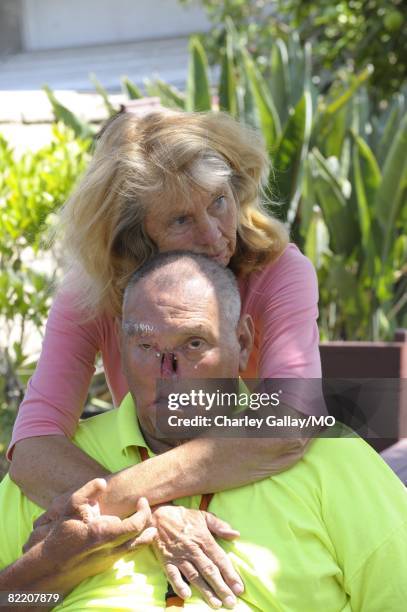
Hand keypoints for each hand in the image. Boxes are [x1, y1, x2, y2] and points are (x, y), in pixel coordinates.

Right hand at [22, 479, 156, 593]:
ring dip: (146, 535)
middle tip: (145, 509)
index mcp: (105, 533)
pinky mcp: (106, 566)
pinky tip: (132, 534)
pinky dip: (135, 543)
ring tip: (148, 524)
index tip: (142, 500)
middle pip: (142, 538)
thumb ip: (88, 491)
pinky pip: (127, 553)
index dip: (144, 511)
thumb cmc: (61, 533)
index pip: (136, 524)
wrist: (50, 565)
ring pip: (137, 548)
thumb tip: (103, 482)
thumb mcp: (70, 506)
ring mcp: (110, 560)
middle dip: (148, 522)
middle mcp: (111, 549)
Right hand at [152, 505, 243, 608]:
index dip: (230, 574)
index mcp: (204, 539)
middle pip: (209, 571)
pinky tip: (187, 595)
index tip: (239, 588)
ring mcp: (179, 556)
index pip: (220, 559)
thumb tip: (236, 534)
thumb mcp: (203, 516)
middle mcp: (193, 549)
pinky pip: (172, 575)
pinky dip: (179, 585)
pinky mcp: (166, 561)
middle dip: (221, 588)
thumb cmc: (183, 517)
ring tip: (216, 604)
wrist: (158, 515)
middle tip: (231, 603)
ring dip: (205, 591)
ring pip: (194, 576)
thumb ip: (219, 525)